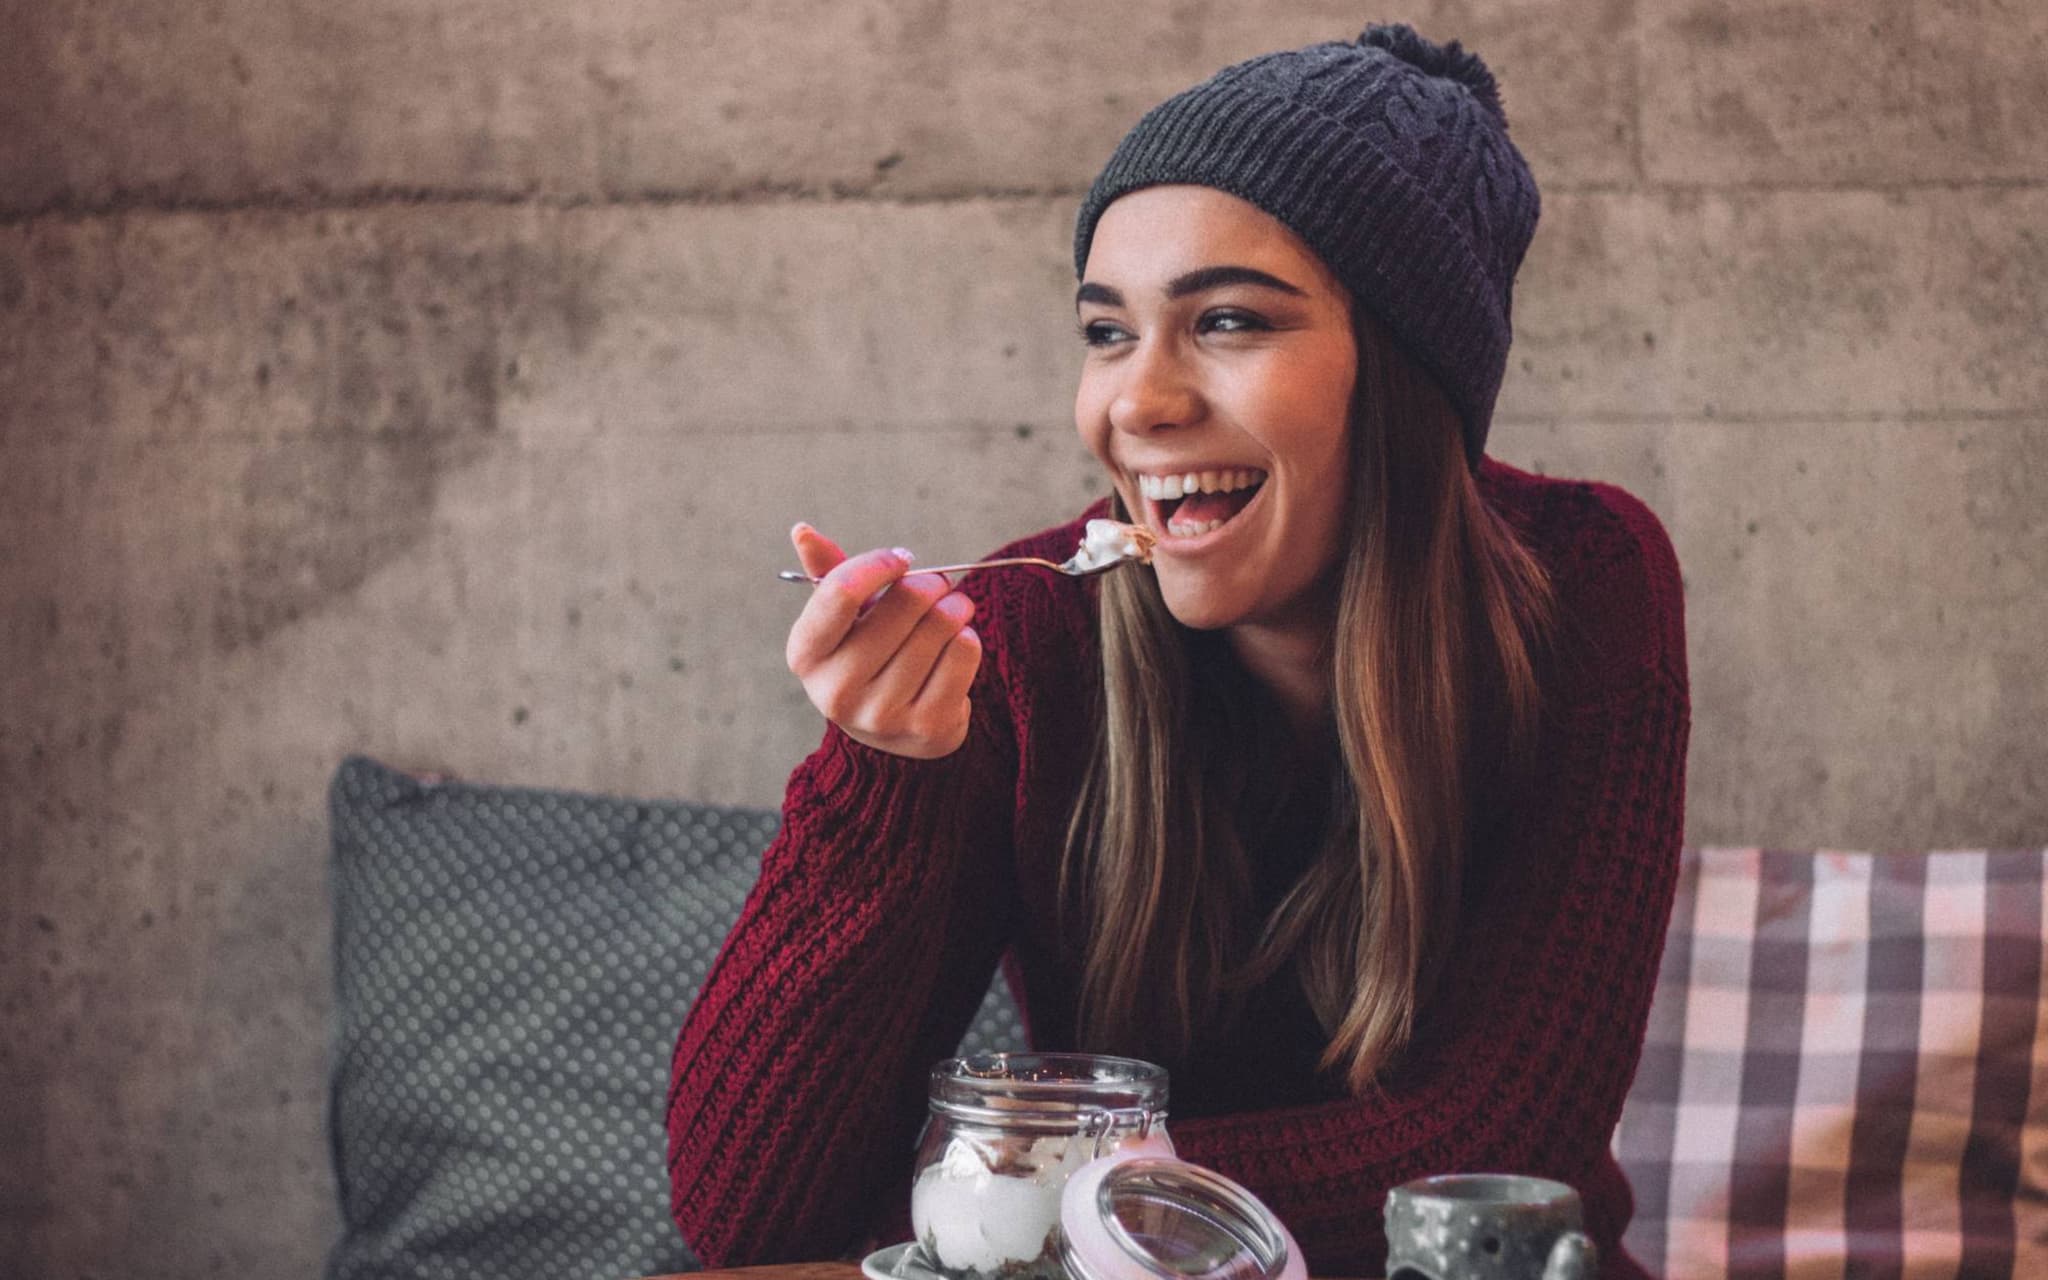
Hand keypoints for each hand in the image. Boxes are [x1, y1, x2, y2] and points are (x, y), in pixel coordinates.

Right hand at [784, 523, 982, 758]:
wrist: (895, 730)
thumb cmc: (866, 655)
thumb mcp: (842, 620)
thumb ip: (828, 574)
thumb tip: (801, 530)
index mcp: (805, 655)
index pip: (841, 592)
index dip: (879, 564)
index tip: (902, 559)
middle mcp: (836, 691)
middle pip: (905, 602)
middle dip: (931, 582)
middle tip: (937, 585)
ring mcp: (882, 713)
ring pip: (941, 625)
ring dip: (956, 606)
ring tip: (952, 609)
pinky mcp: (926, 726)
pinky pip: (965, 653)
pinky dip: (969, 636)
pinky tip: (957, 642)